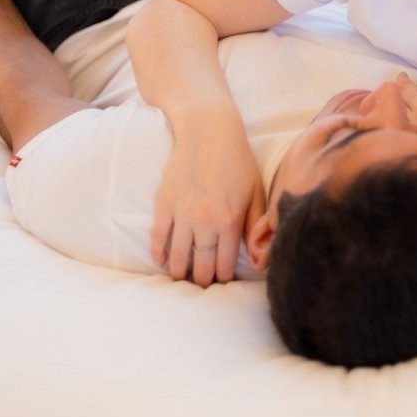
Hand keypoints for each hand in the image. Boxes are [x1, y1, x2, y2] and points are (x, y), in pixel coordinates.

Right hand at [151, 121, 265, 287]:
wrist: (208, 130)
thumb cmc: (238, 160)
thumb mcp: (256, 191)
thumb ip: (256, 225)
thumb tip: (258, 257)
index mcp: (230, 220)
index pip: (225, 262)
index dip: (223, 276)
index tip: (222, 282)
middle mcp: (205, 221)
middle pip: (201, 264)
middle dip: (202, 279)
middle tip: (202, 285)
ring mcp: (182, 212)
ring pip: (179, 254)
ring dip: (180, 271)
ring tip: (182, 278)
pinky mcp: (164, 202)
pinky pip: (158, 235)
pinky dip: (158, 251)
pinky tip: (161, 261)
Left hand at [395, 73, 416, 202]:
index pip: (403, 89)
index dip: (401, 80)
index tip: (403, 77)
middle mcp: (414, 123)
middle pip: (394, 103)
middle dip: (396, 93)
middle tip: (405, 91)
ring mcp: (411, 139)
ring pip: (393, 119)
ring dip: (395, 110)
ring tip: (406, 108)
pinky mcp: (413, 151)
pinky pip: (400, 134)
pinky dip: (399, 125)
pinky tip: (410, 126)